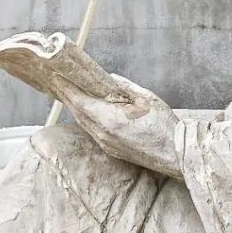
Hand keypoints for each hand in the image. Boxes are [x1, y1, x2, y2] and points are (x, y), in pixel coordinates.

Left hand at [55, 80, 181, 178]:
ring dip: (75, 107)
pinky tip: (87, 111)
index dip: (66, 88)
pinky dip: (85, 118)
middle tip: (59, 82)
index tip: (57, 77)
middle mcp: (102, 133)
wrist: (175, 155)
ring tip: (69, 93)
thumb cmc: (164, 127)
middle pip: (78, 112)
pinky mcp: (111, 150)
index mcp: (108, 119)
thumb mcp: (146, 98)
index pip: (79, 101)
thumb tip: (108, 79)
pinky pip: (92, 131)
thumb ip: (123, 87)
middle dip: (67, 96)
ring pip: (83, 123)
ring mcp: (105, 144)